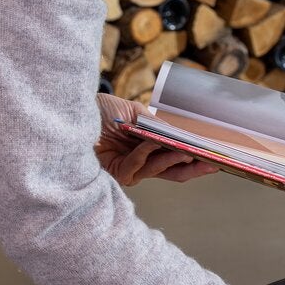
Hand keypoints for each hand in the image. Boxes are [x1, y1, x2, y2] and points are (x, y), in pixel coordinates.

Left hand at [94, 94, 218, 186]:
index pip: (174, 156)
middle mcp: (138, 161)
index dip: (194, 156)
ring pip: (157, 170)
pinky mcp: (114, 174)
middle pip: (171, 171)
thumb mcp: (134, 113)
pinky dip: (145, 154)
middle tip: (213, 163)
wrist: (71, 111)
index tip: (214, 154)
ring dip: (172, 160)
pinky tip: (150, 143)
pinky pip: (135, 167)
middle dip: (193, 168)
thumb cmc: (99, 110)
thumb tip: (180, 135)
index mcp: (145, 147)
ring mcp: (127, 169)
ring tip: (188, 152)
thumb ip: (156, 125)